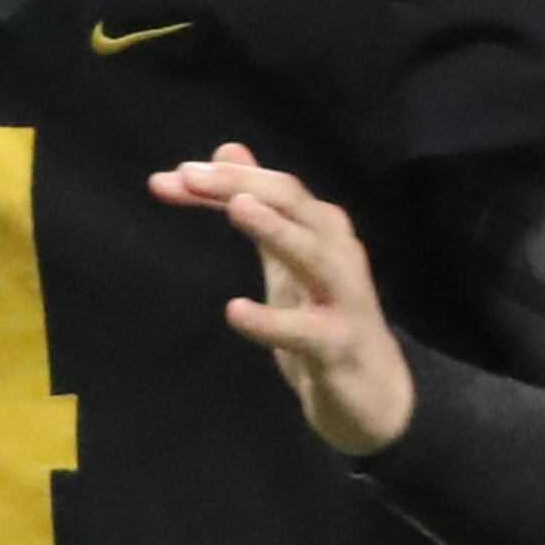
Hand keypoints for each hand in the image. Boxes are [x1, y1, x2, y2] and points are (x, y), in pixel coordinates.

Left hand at [148, 142, 415, 455]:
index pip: (274, 189)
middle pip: (294, 204)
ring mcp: (343, 299)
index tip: (170, 177)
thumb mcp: (287, 259)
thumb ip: (260, 208)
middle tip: (189, 177)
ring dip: (276, 228)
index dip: (225, 178)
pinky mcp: (339, 346)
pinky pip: (306, 331)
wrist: (374, 395)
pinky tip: (235, 311)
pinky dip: (271, 322)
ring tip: (236, 208)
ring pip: (313, 254)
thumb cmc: (326, 319)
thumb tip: (226, 150)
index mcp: (322, 230)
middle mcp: (338, 253)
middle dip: (241, 186)